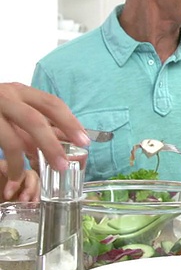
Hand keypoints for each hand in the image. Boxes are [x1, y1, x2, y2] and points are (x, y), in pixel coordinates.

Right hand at [0, 83, 88, 199]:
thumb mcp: (15, 109)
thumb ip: (35, 125)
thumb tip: (62, 144)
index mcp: (21, 92)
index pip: (52, 104)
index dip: (70, 122)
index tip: (84, 141)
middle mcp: (6, 97)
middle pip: (34, 120)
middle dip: (51, 144)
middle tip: (63, 164)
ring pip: (11, 139)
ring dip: (23, 161)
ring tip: (30, 176)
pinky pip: (0, 146)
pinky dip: (9, 164)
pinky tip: (14, 176)